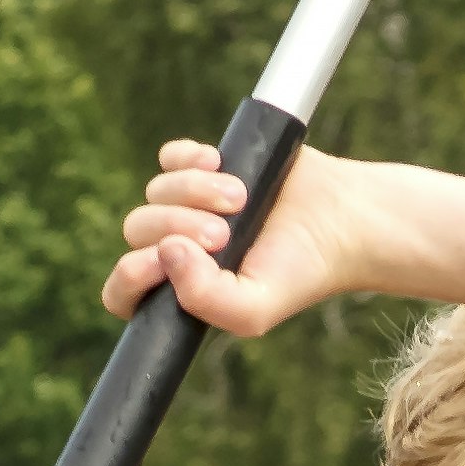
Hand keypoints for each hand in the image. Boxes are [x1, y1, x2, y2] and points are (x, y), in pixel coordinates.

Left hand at [102, 137, 374, 339]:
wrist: (342, 221)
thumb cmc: (300, 273)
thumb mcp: (255, 309)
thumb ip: (205, 300)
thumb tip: (165, 252)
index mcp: (180, 291)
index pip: (122, 292)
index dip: (129, 276)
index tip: (162, 260)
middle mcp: (178, 249)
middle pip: (137, 231)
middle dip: (178, 228)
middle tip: (226, 233)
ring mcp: (187, 205)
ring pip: (155, 192)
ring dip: (193, 192)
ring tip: (240, 198)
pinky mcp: (203, 166)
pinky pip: (170, 157)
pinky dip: (189, 158)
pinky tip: (223, 164)